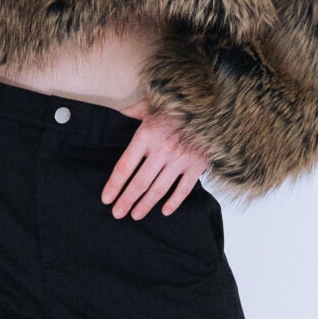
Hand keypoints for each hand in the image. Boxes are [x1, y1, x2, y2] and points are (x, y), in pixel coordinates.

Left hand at [101, 102, 210, 218]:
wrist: (211, 104)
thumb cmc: (177, 103)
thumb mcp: (151, 104)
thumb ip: (131, 113)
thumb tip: (115, 117)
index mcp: (146, 135)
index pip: (125, 167)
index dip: (114, 185)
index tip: (106, 198)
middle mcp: (162, 150)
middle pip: (140, 183)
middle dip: (126, 200)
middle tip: (117, 214)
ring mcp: (180, 159)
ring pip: (159, 189)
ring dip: (146, 204)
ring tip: (135, 215)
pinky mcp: (197, 165)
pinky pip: (184, 189)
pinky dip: (174, 202)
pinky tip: (164, 211)